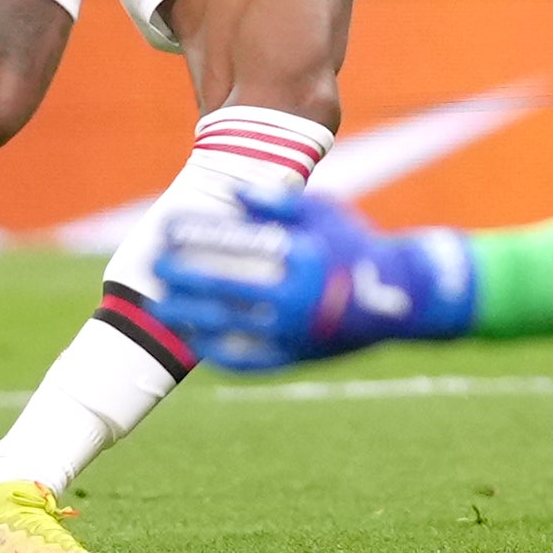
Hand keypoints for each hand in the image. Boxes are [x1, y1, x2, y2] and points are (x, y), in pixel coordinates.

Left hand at [148, 182, 478, 371]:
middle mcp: (296, 298)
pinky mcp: (296, 357)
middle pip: (223, 288)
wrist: (398, 299)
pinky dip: (217, 350)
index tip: (167, 228)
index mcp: (301, 256)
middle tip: (155, 266)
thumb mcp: (324, 212)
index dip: (195, 236)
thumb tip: (232, 192)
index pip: (234, 245)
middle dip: (182, 276)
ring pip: (229, 327)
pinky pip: (247, 359)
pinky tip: (195, 338)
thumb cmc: (355, 245)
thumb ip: (277, 203)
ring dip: (190, 316)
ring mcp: (295, 333)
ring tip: (160, 306)